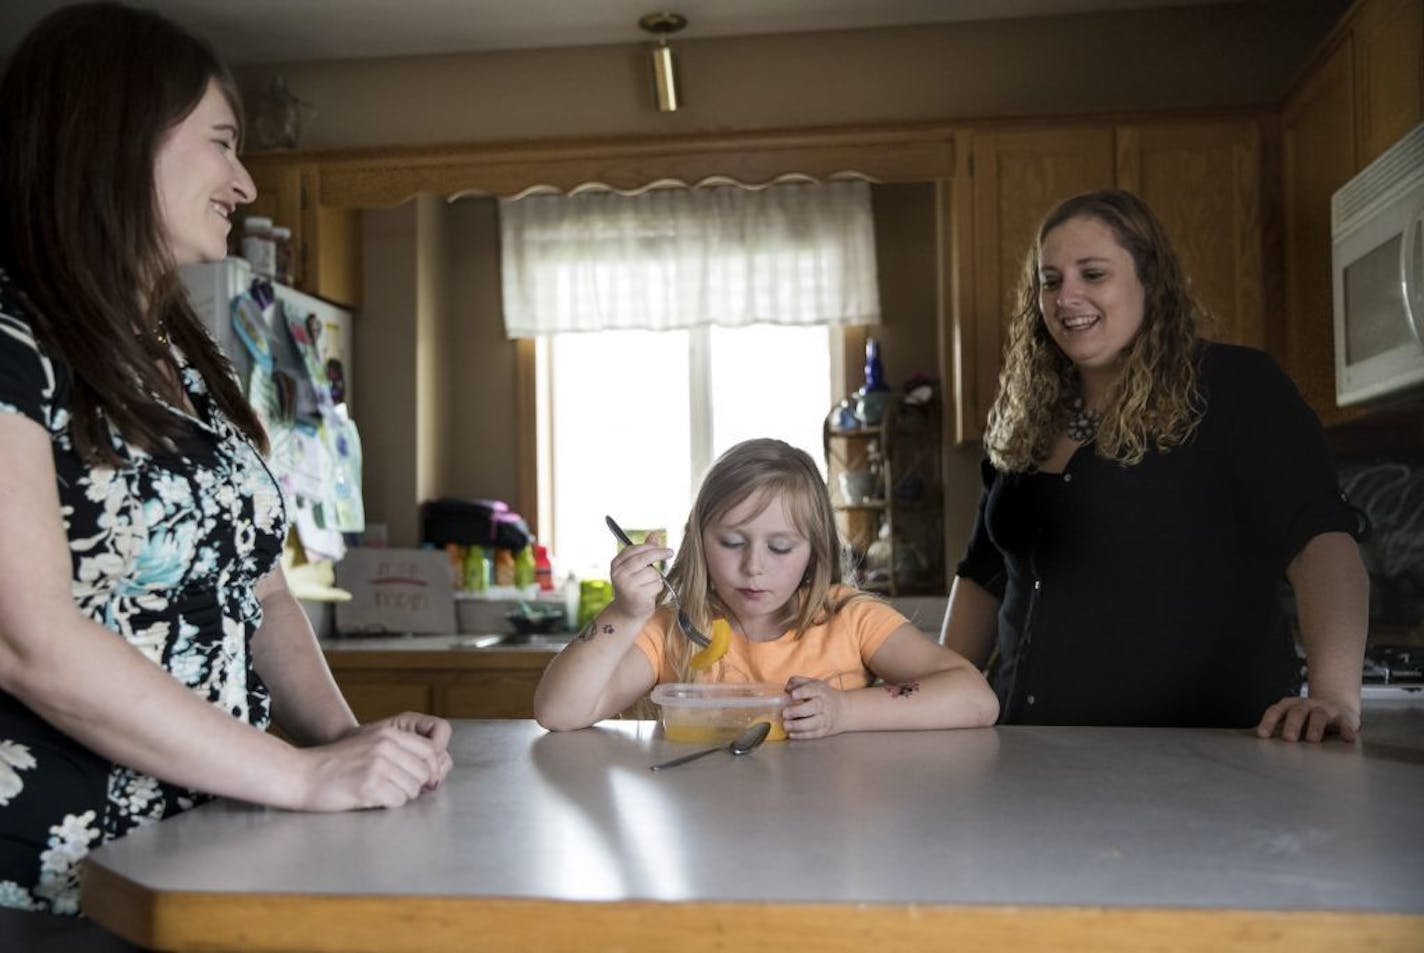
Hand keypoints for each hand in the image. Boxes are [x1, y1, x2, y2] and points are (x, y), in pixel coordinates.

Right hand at [295, 716, 451, 810]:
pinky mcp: (368, 785)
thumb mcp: (369, 744)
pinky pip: (397, 801)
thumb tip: (430, 770)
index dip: (430, 769)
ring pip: (412, 790)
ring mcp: (377, 765)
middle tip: (393, 789)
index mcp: (389, 734)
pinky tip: (370, 799)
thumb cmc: (334, 764)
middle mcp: (386, 747)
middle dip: (413, 785)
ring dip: (399, 796)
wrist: (300, 774)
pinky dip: (387, 804)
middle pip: (424, 773)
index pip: (430, 752)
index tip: (422, 781)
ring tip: (377, 793)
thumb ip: (398, 750)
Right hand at [608, 533, 672, 620]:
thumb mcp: (635, 568)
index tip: (662, 547)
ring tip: (648, 586)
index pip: (634, 549)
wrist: (626, 612)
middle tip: (670, 552)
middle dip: (659, 554)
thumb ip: (644, 552)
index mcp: (616, 564)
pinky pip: (656, 585)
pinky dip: (657, 589)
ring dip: (656, 579)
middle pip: (644, 558)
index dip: (650, 547)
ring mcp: (627, 585)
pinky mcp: (637, 596)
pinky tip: (649, 594)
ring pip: (653, 573)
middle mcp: (619, 574)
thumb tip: (654, 534)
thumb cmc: (633, 587)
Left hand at [782, 675, 850, 739]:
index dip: (802, 692)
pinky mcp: (824, 731)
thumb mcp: (813, 684)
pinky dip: (802, 735)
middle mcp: (824, 704)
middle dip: (797, 711)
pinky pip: (813, 734)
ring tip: (786, 725)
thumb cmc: (823, 695)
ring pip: (813, 723)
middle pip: (813, 707)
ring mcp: (825, 719)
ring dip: (798, 725)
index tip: (792, 694)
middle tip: (784, 713)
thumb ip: (797, 682)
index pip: (812, 690)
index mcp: (820, 691)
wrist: (844, 709)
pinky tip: (791, 734)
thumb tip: (786, 689)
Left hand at [1254, 695, 1359, 742]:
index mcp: (1290, 706)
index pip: (1276, 711)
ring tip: (1312, 739)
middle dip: (1292, 725)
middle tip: (1288, 739)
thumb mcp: (1292, 719)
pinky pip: (1346, 723)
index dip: (1268, 722)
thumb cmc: (1308, 717)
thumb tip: (1261, 743)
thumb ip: (1280, 728)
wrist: (1337, 704)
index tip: (1262, 735)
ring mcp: (1326, 709)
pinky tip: (1347, 738)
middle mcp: (1307, 705)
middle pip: (1297, 712)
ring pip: (1319, 715)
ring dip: (1315, 727)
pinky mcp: (1345, 716)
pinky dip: (1347, 730)